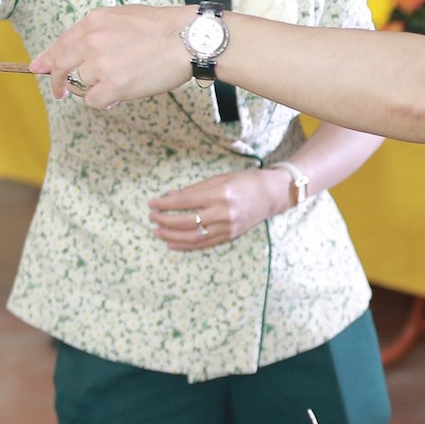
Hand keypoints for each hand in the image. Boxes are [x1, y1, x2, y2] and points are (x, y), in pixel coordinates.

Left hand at [34, 4, 196, 107]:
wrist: (187, 39)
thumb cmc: (162, 28)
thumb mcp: (123, 16)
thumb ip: (97, 31)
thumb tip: (78, 46)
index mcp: (94, 22)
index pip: (61, 43)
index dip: (48, 58)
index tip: (39, 67)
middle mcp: (92, 41)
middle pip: (62, 66)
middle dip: (58, 81)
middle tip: (60, 92)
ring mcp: (101, 65)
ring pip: (80, 85)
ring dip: (92, 89)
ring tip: (113, 86)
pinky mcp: (113, 86)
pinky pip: (93, 101)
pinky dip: (102, 102)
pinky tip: (116, 97)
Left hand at [148, 169, 290, 250]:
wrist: (272, 195)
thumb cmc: (246, 181)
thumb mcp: (220, 178)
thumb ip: (196, 189)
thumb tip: (171, 197)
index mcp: (220, 194)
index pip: (185, 201)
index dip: (166, 204)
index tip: (152, 203)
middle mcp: (223, 213)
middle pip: (186, 221)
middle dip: (165, 220)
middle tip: (152, 217)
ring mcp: (227, 227)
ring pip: (193, 237)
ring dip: (171, 235)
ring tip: (157, 232)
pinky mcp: (229, 236)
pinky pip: (204, 244)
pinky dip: (186, 245)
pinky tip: (172, 243)